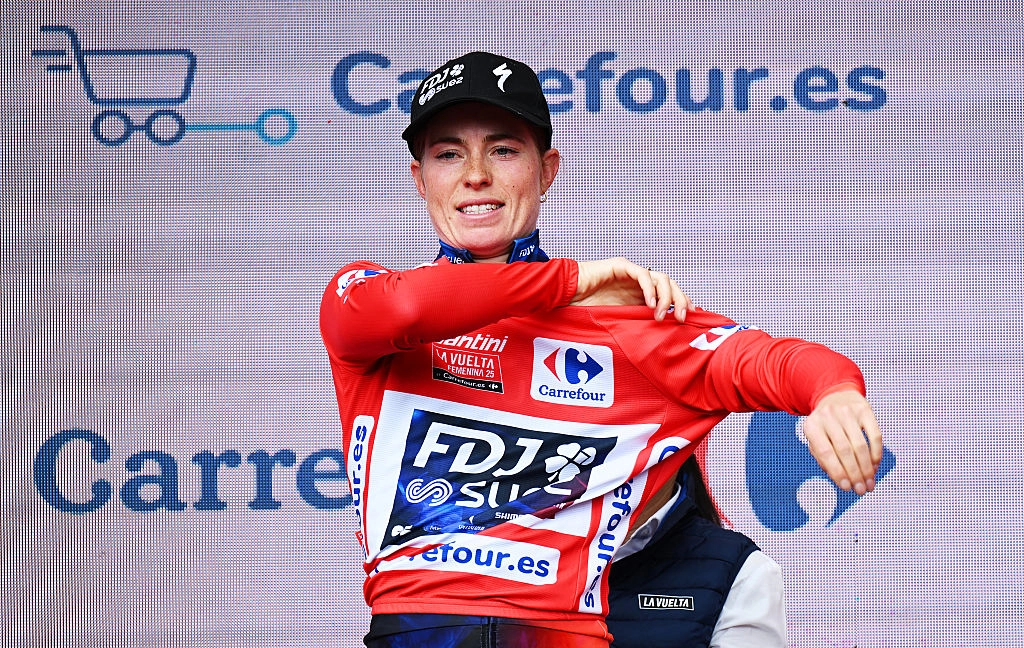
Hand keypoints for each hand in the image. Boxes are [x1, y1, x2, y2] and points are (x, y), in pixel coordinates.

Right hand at [572, 257, 693, 321]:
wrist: (566, 295)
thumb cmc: (588, 310)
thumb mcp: (619, 322)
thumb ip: (637, 324)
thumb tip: (659, 343)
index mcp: (641, 294)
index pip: (670, 295)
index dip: (683, 304)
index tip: (691, 319)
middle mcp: (640, 283)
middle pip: (671, 286)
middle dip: (681, 301)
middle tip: (681, 319)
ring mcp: (632, 274)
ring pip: (662, 278)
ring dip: (666, 297)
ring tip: (660, 315)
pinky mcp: (622, 267)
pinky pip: (643, 274)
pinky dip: (650, 289)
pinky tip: (649, 304)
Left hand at [802, 390, 882, 495]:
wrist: (835, 396)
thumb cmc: (825, 426)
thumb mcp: (816, 439)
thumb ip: (824, 459)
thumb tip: (841, 480)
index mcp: (812, 426)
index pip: (825, 453)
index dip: (837, 472)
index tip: (847, 488)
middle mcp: (828, 416)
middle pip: (845, 451)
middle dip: (855, 474)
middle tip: (861, 490)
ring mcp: (847, 412)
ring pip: (861, 445)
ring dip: (867, 468)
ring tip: (869, 482)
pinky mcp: (864, 410)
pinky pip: (875, 436)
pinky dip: (876, 454)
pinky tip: (875, 465)